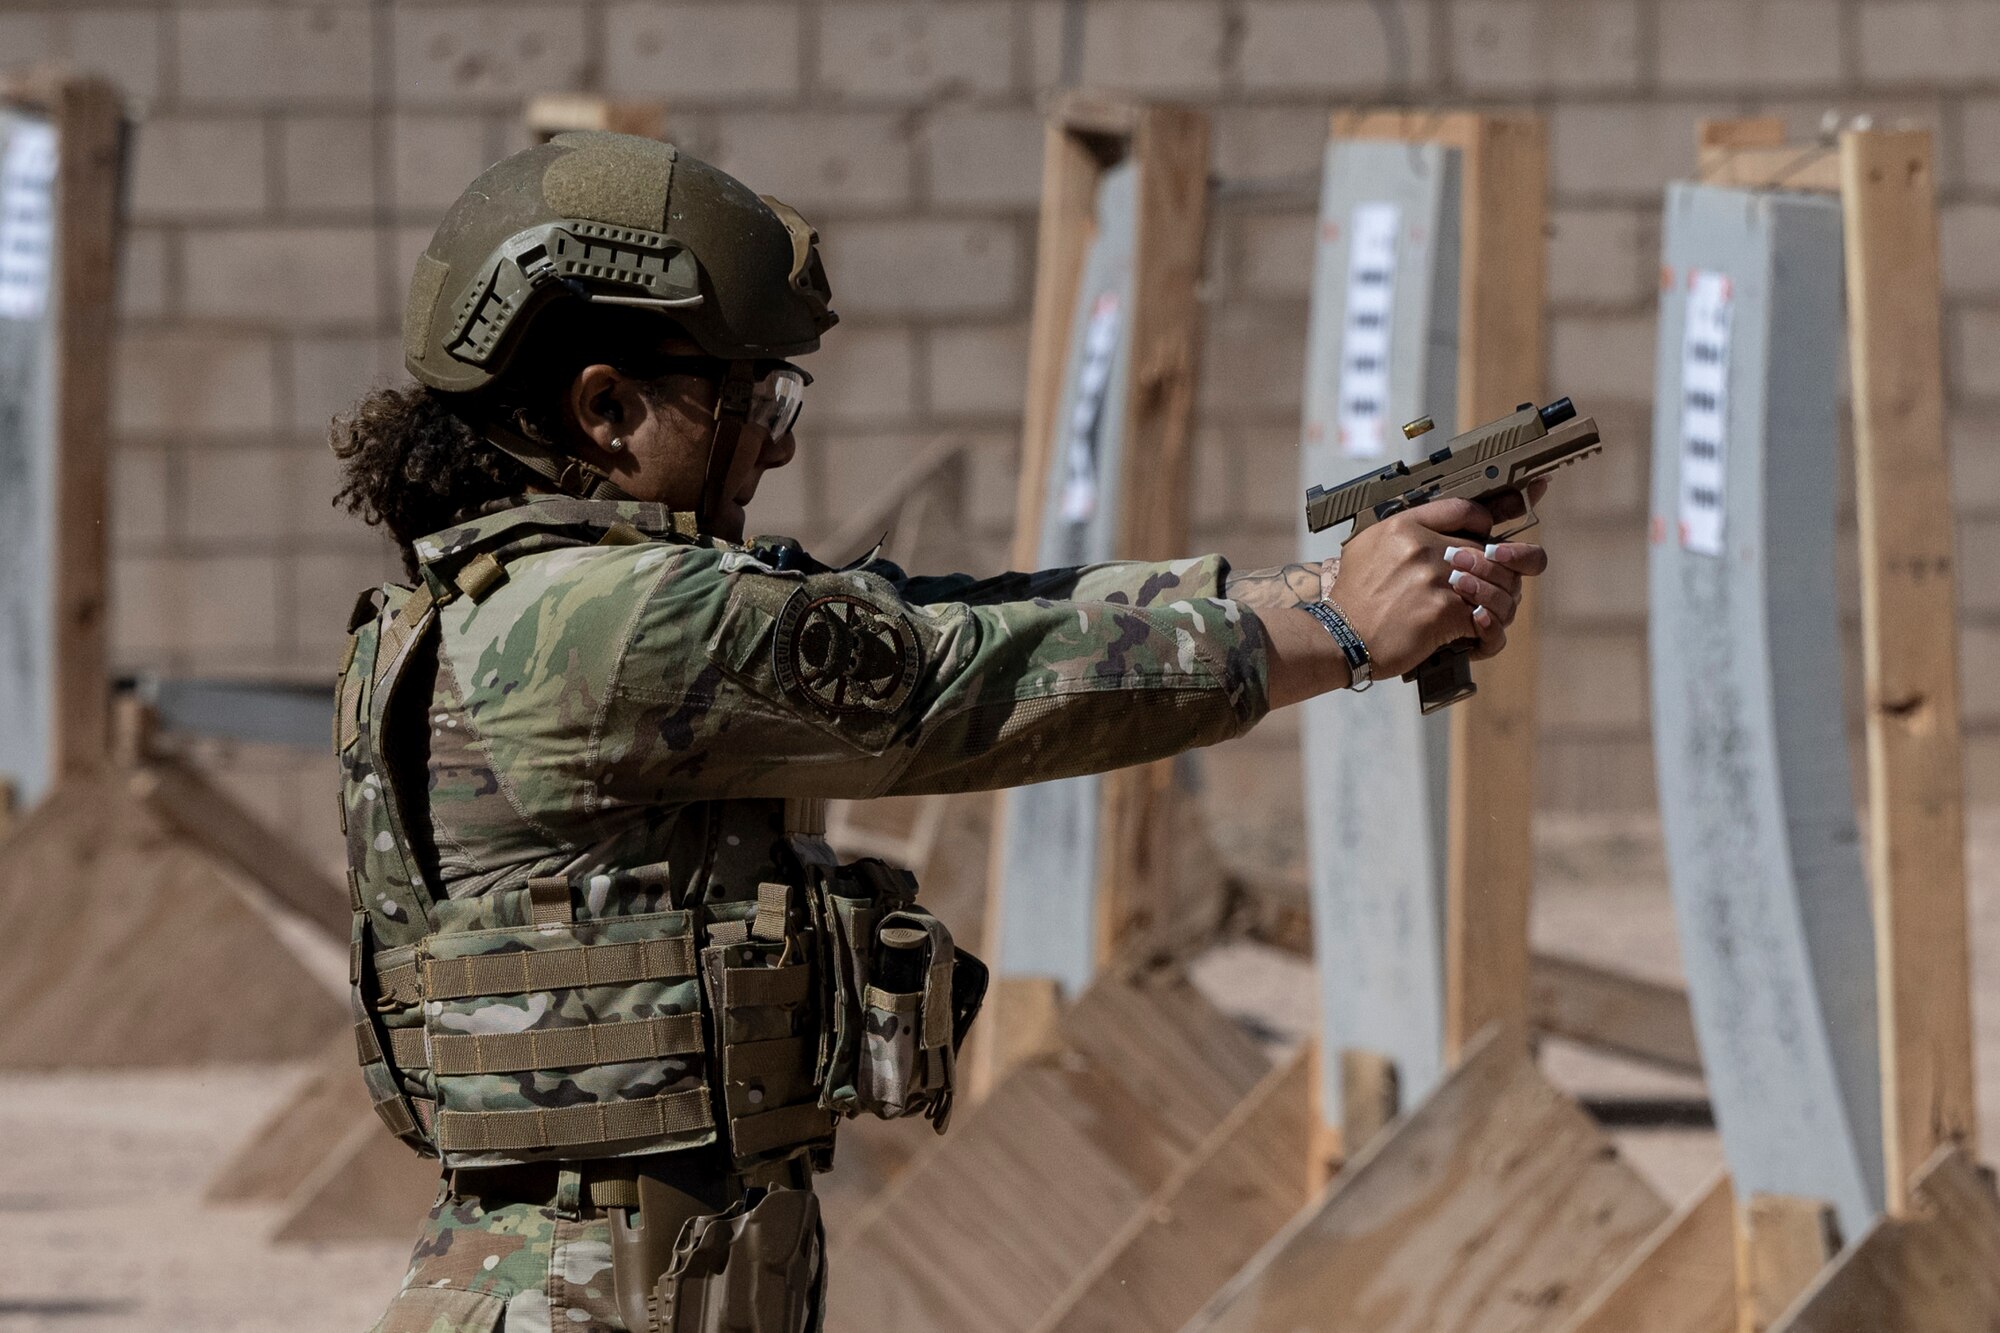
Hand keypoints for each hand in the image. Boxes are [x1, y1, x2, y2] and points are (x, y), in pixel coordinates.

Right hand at [1331, 497, 1547, 676]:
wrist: (1339, 638)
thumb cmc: (1353, 598)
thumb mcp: (1367, 547)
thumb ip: (1405, 532)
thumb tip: (1440, 533)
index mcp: (1405, 526)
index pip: (1464, 510)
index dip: (1485, 522)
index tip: (1488, 536)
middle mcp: (1422, 547)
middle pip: (1488, 551)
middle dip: (1497, 573)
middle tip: (1492, 588)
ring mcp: (1435, 579)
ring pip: (1495, 584)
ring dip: (1497, 602)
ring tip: (1487, 613)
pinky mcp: (1443, 612)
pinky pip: (1486, 618)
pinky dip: (1487, 631)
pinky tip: (1478, 633)